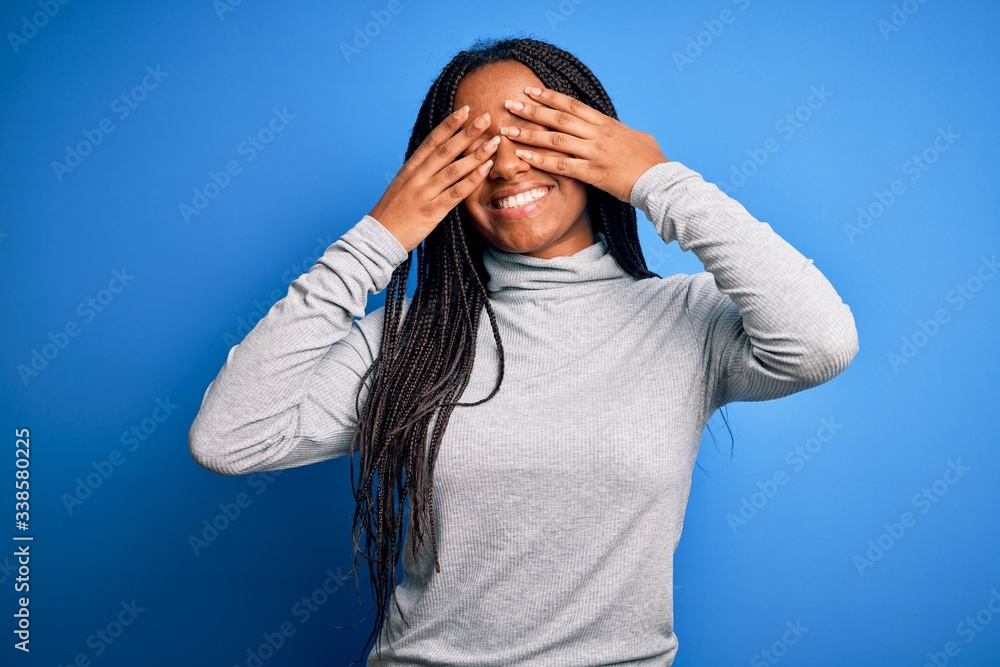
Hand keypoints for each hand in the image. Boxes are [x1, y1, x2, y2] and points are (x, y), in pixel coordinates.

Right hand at [369, 106, 499, 251]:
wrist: (379, 236)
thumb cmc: (392, 212)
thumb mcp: (402, 185)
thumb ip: (419, 172)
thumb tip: (436, 159)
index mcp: (410, 168)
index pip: (432, 140)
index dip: (449, 124)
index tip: (464, 110)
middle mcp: (418, 176)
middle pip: (446, 149)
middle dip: (467, 132)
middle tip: (486, 118)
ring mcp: (425, 193)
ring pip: (454, 168)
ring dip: (476, 154)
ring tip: (494, 142)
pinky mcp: (432, 211)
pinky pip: (456, 192)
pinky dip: (472, 179)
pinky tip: (485, 169)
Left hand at [498, 86, 667, 202]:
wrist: (660, 180)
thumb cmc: (650, 161)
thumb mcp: (634, 137)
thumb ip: (616, 131)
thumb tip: (609, 128)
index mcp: (606, 124)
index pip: (572, 105)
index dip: (549, 97)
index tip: (530, 90)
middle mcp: (597, 134)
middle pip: (559, 117)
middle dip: (532, 110)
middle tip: (509, 104)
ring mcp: (594, 153)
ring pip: (555, 139)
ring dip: (529, 134)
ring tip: (508, 130)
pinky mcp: (593, 173)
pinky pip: (562, 165)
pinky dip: (541, 161)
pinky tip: (524, 157)